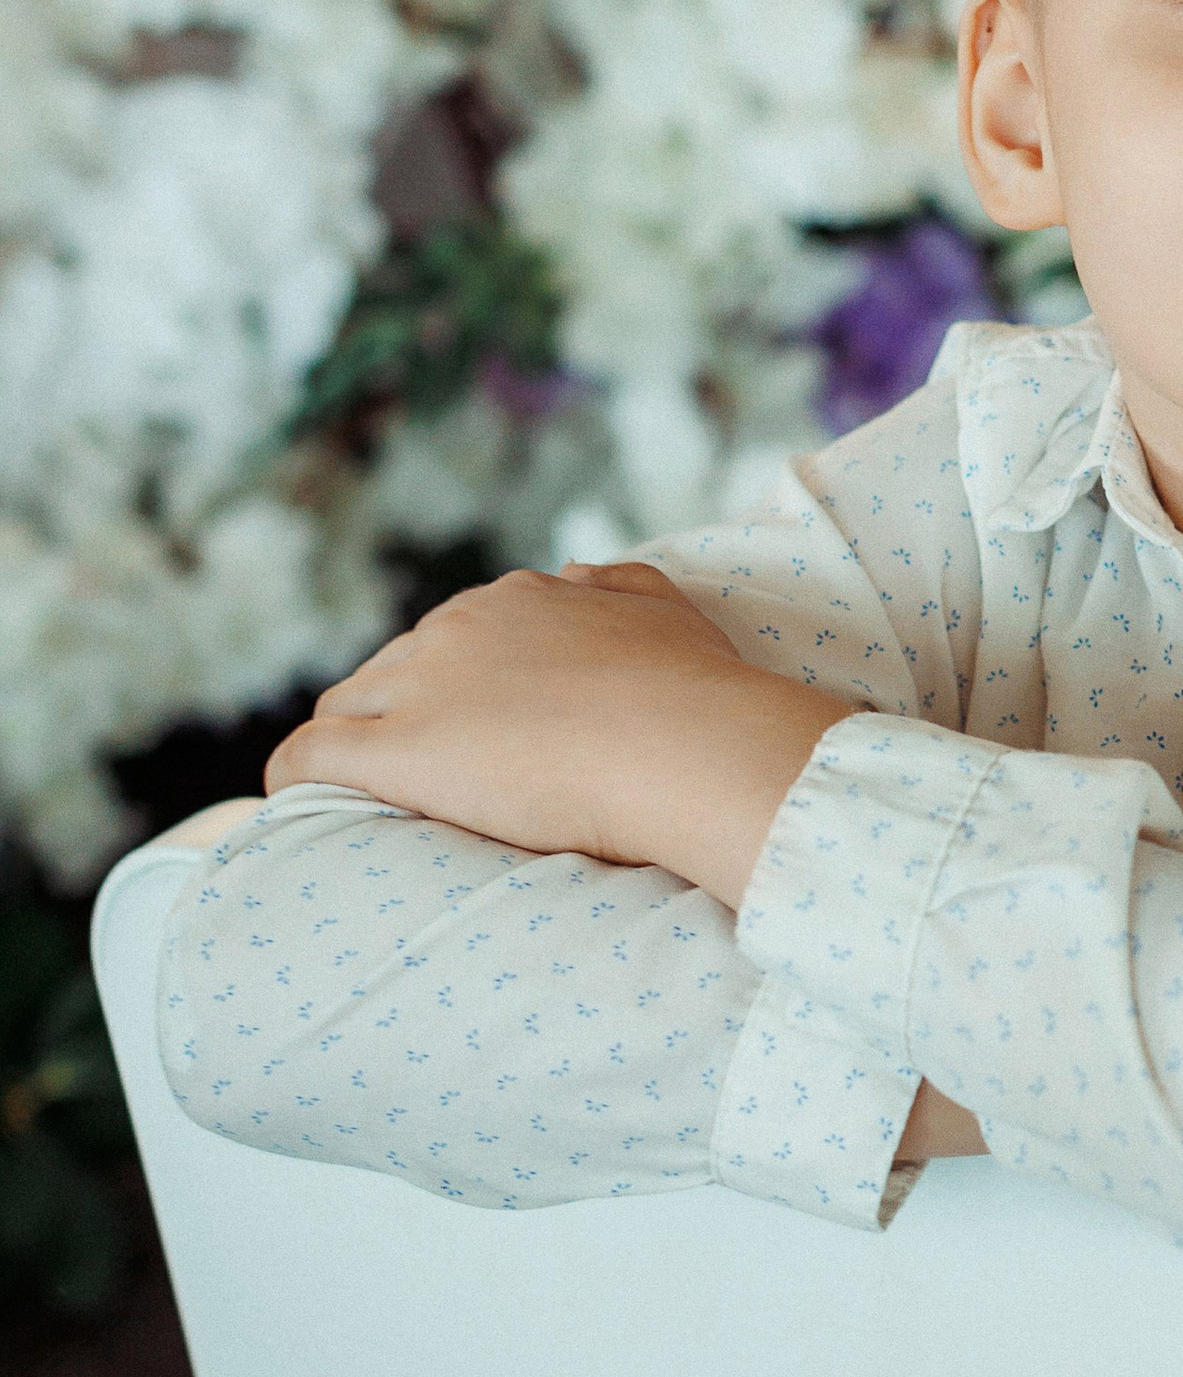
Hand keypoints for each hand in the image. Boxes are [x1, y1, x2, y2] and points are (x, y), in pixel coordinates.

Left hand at [264, 563, 844, 907]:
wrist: (685, 743)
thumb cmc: (694, 690)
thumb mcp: (664, 608)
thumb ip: (616, 586)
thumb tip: (578, 574)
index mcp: (518, 600)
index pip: (452, 640)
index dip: (454, 689)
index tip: (474, 732)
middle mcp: (458, 630)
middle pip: (390, 671)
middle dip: (394, 715)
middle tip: (421, 774)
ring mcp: (421, 688)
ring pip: (345, 710)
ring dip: (348, 746)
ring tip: (356, 797)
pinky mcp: (396, 750)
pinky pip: (309, 755)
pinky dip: (294, 774)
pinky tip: (293, 802)